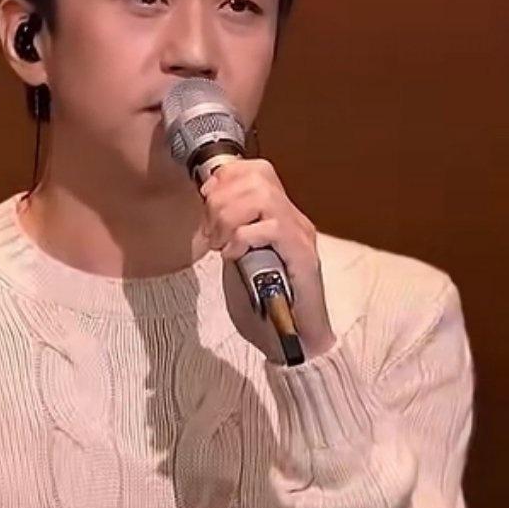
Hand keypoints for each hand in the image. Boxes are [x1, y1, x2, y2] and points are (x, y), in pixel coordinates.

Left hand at [200, 158, 335, 362]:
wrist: (294, 337)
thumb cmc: (263, 300)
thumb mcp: (236, 254)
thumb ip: (227, 228)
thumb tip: (207, 200)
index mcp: (278, 214)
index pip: (258, 170)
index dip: (227, 176)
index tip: (206, 197)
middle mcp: (293, 218)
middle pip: (257, 177)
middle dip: (221, 200)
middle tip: (211, 231)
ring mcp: (300, 235)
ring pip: (262, 197)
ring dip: (230, 217)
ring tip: (221, 243)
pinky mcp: (302, 255)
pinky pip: (271, 227)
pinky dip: (243, 238)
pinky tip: (233, 256)